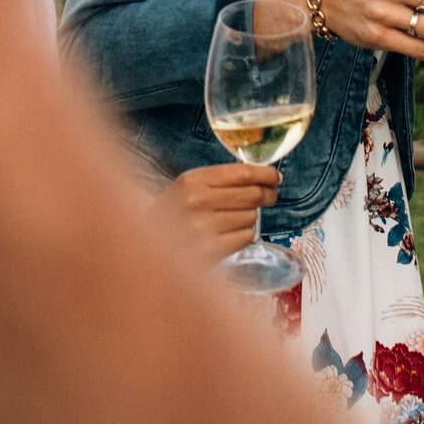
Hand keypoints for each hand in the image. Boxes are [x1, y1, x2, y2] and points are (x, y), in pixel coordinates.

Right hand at [162, 161, 283, 260]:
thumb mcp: (189, 187)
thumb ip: (221, 180)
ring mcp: (203, 227)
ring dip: (249, 218)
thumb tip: (264, 177)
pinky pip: (245, 237)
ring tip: (231, 220)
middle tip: (269, 197)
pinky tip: (228, 235)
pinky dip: (242, 236)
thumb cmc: (174, 214)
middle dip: (266, 195)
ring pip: (251, 217)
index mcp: (192, 180)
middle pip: (252, 194)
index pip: (242, 173)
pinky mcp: (210, 251)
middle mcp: (197, 201)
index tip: (275, 177)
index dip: (265, 174)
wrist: (148, 248)